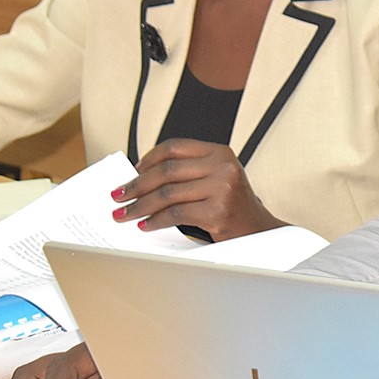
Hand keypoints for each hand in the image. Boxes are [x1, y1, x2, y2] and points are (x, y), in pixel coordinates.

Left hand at [113, 139, 286, 240]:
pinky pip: (175, 214)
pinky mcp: (218, 211)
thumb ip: (186, 173)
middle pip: (166, 171)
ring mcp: (223, 188)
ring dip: (140, 205)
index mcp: (220, 152)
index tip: (131, 173)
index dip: (147, 160)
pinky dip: (155, 221)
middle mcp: (224, 166)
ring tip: (125, 213)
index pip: (174, 147)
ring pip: (167, 193)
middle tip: (119, 195)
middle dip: (136, 185)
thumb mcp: (214, 179)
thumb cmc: (232, 206)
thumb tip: (138, 178)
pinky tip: (146, 224)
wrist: (258, 231)